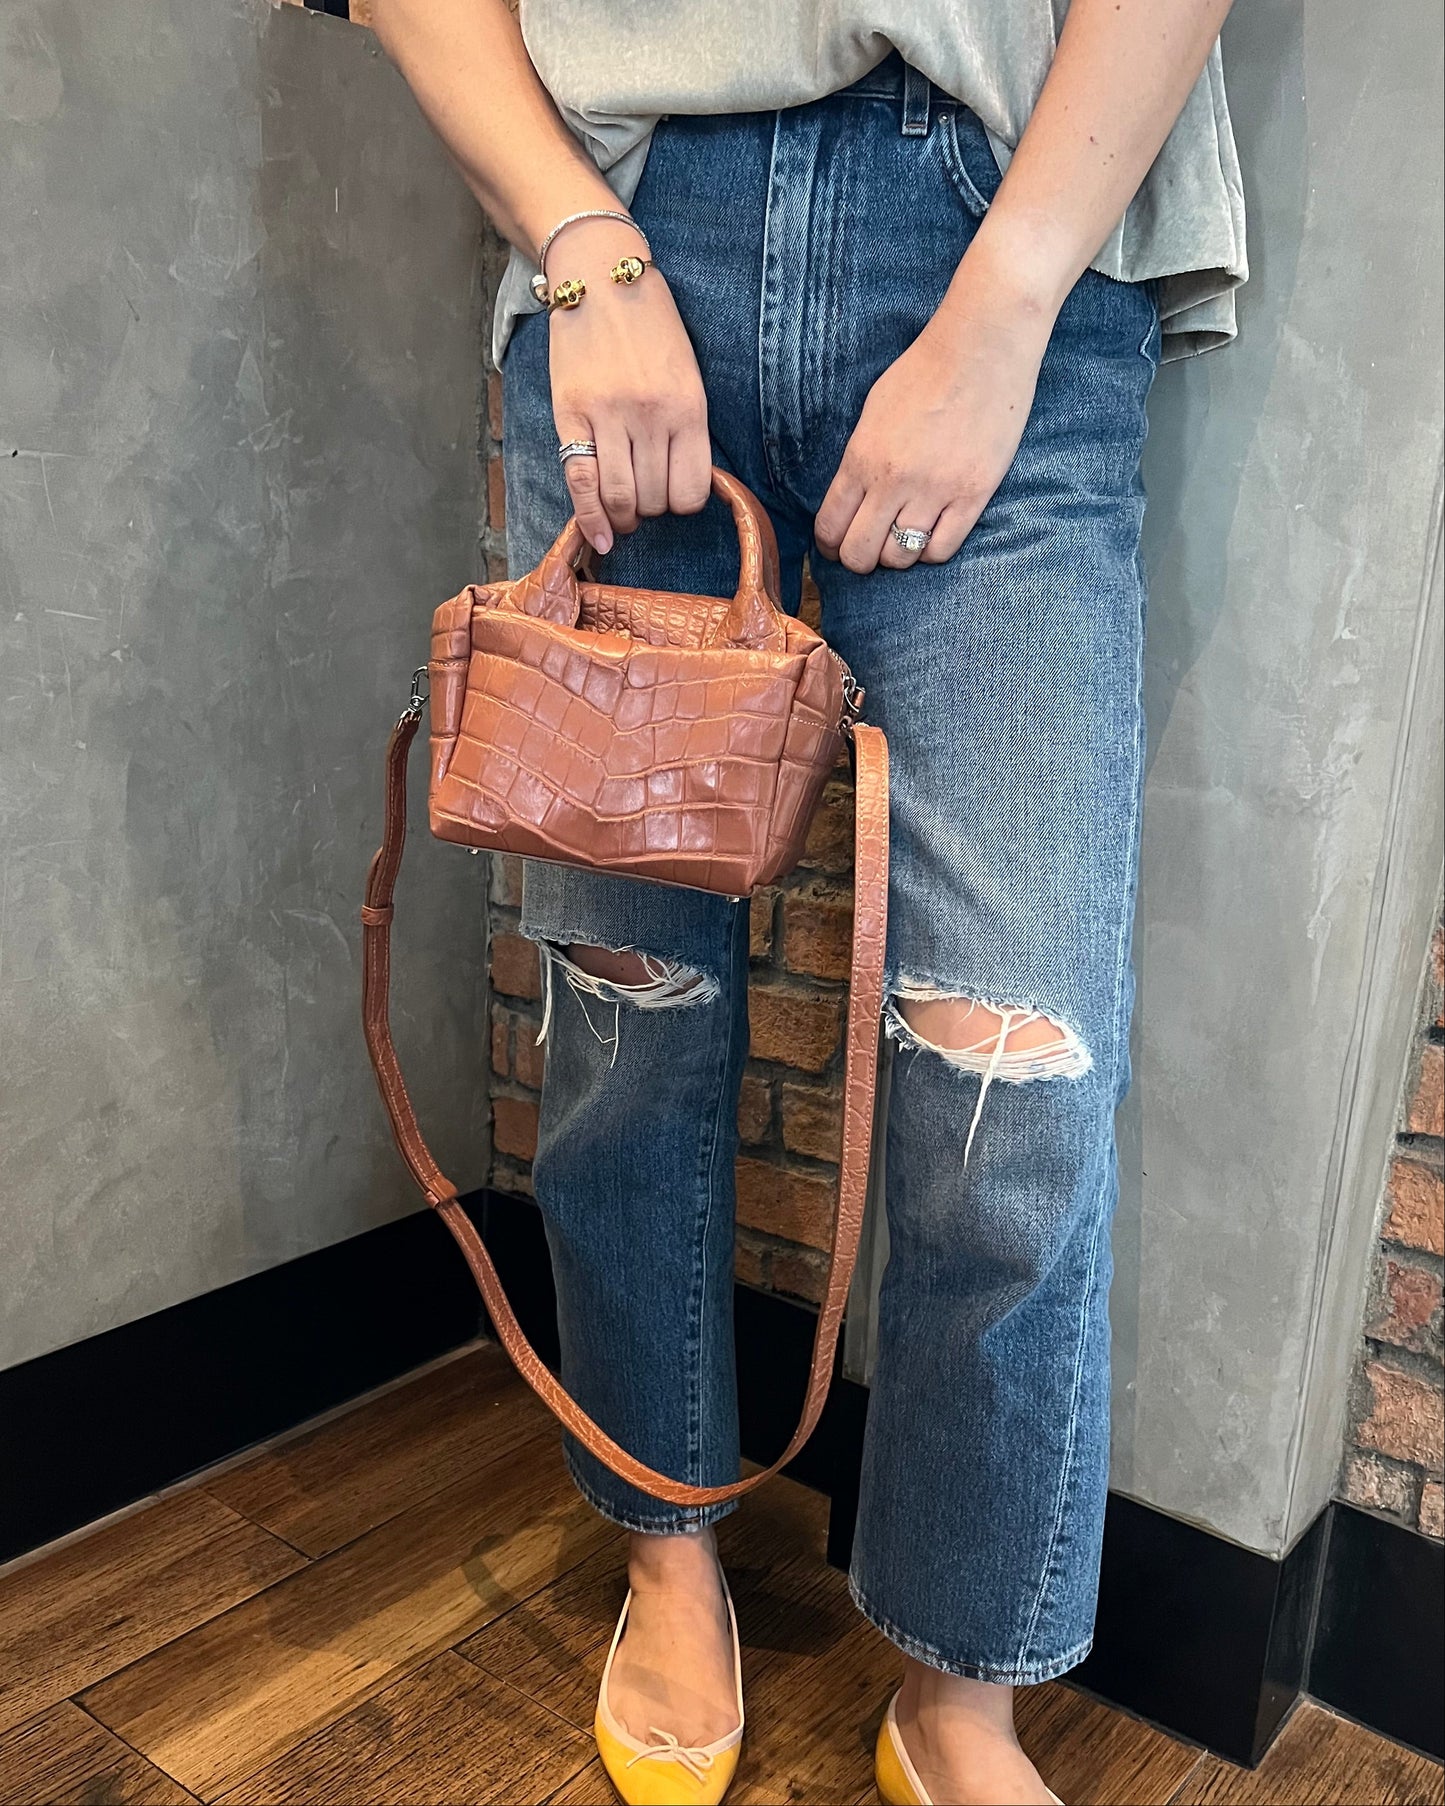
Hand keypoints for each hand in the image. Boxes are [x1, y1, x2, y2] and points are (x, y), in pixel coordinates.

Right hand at [547, 219, 710, 553]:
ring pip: (620, 499)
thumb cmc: (650, 324)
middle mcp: (651, 416)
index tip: (672, 495)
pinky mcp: (571, 415)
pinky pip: (581, 482)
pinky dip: (590, 519)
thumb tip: (679, 485)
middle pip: (655, 500)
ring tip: (621, 512)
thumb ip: (686, 427)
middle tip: (642, 499)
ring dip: (622, 517)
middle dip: (649, 510)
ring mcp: (609, 417)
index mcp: (688, 406)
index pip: (691, 491)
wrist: (600, 275)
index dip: (681, 503)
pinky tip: (597, 538)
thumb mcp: (687, 372)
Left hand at [814, 249, 1054, 573]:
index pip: (831, 527)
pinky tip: (931, 534)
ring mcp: (935, 491)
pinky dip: (930, 552)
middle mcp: (893, 481)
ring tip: (901, 540)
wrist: (982, 346)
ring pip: (900, 558)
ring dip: (895, 557)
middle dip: (858, 558)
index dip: (830, 545)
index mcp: (861, 458)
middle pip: (861, 553)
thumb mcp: (873, 411)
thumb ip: (859, 459)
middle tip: (867, 551)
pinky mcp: (973, 494)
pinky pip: (941, 550)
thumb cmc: (924, 370)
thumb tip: (851, 500)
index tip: (836, 546)